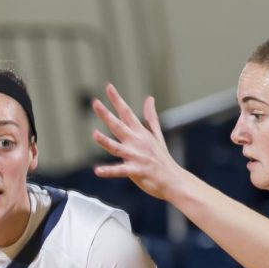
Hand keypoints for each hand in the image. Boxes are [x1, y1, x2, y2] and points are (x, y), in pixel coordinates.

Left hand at [91, 83, 186, 200]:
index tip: (108, 87)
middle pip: (119, 126)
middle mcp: (137, 142)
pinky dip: (109, 171)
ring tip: (94, 134)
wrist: (174, 180)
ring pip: (117, 148)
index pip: (127, 113)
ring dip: (105, 142)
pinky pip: (120, 171)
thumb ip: (151, 117)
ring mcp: (136, 157)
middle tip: (95, 103)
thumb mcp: (157, 135)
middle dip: (106, 114)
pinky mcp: (136, 171)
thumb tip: (149, 98)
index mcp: (140, 133)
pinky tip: (98, 171)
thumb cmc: (163, 159)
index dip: (117, 99)